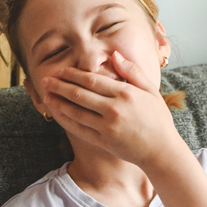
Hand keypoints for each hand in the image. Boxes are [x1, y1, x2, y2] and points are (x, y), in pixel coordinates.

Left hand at [38, 51, 184, 171]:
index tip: (60, 70)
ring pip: (76, 111)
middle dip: (60, 86)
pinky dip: (66, 120)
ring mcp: (107, 127)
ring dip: (58, 102)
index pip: (92, 80)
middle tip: (45, 79)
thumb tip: (115, 54)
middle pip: (80, 94)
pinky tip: (56, 113)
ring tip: (46, 94)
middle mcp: (114, 109)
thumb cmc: (158, 119)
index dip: (73, 75)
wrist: (161, 151)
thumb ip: (132, 71)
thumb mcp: (151, 90)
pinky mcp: (103, 141)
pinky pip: (79, 129)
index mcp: (125, 93)